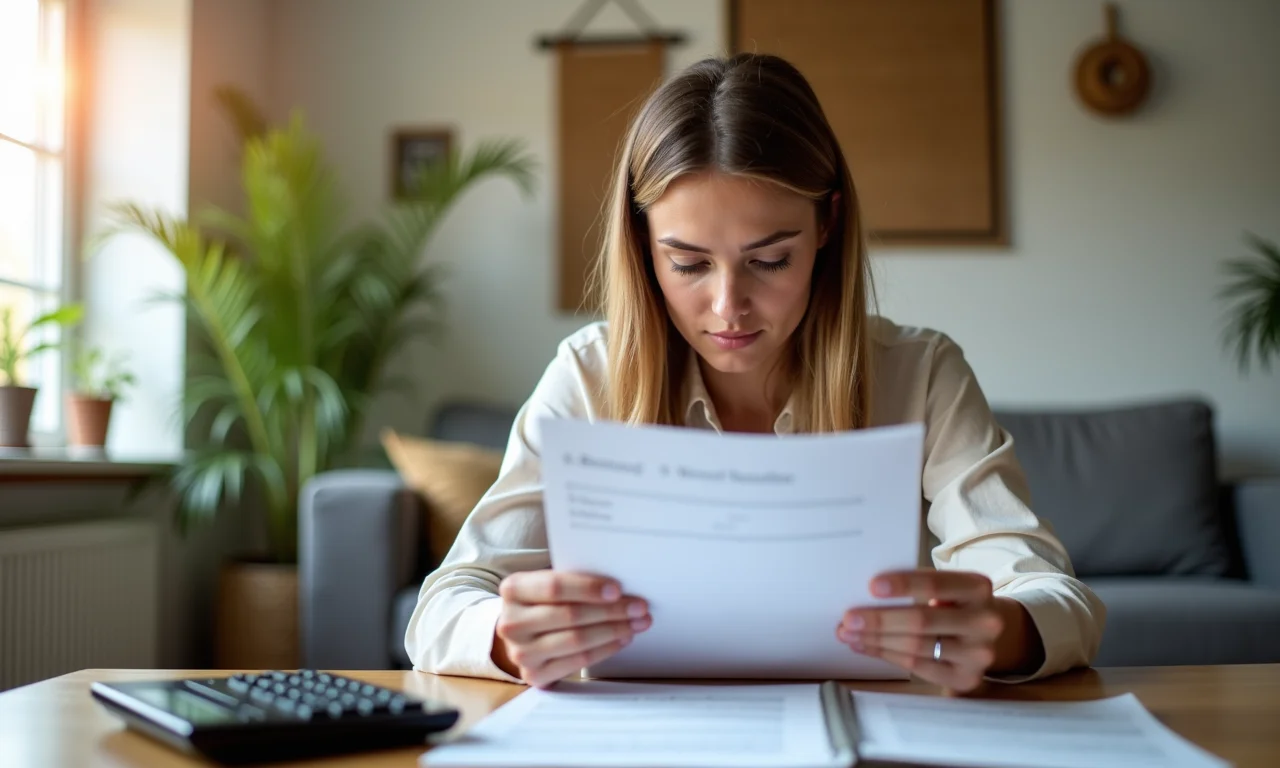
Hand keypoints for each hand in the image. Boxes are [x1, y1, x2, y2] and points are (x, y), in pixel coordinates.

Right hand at [493, 570, 650, 687]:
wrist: (519, 634)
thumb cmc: (541, 603)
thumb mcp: (545, 584)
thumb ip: (572, 581)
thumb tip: (617, 586)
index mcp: (513, 590)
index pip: (554, 587)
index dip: (588, 588)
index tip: (617, 589)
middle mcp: (511, 622)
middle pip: (570, 615)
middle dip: (611, 611)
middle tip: (639, 607)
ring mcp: (521, 652)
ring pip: (577, 640)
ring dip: (613, 630)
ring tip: (636, 623)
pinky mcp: (534, 674)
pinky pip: (578, 661)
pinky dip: (605, 649)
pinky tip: (621, 639)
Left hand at [836, 570, 1020, 692]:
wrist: (986, 633)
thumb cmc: (954, 603)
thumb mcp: (947, 587)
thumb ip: (917, 587)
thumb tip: (866, 596)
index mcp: (978, 588)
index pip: (935, 584)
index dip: (903, 585)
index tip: (872, 586)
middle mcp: (985, 622)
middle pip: (922, 620)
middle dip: (880, 620)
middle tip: (849, 618)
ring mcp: (978, 654)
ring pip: (916, 647)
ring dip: (877, 640)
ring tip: (849, 634)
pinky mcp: (966, 678)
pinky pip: (918, 667)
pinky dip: (888, 655)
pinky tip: (867, 647)